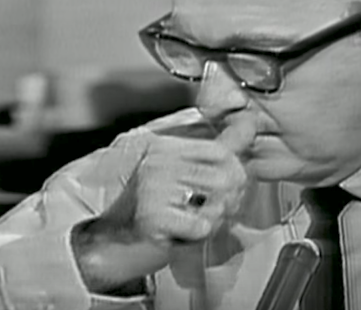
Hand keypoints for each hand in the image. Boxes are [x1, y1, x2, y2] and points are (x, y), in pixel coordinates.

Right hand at [71, 110, 256, 293]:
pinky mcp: (153, 217)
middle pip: (225, 175)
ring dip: (218, 217)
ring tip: (203, 219)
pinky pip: (201, 225)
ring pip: (218, 200)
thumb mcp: (181, 170)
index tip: (236, 185)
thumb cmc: (152, 204)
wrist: (111, 236)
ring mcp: (155, 189)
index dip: (236, 170)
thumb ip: (215, 149)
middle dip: (233, 197)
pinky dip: (202, 233)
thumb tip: (249, 123)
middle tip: (224, 209)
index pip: (221, 151)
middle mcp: (160, 163)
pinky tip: (188, 232)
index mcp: (166, 147)